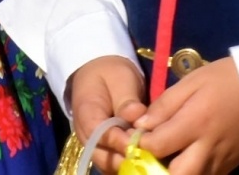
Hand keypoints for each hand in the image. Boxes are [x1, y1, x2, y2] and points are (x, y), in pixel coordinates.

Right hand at [69, 56, 147, 173]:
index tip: (141, 139)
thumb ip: (126, 99)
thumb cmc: (111, 74)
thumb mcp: (120, 78)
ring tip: (151, 154)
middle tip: (150, 149)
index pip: (99, 135)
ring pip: (110, 165)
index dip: (119, 140)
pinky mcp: (106, 151)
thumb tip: (136, 114)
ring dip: (130, 162)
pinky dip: (131, 163)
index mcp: (86, 114)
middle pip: (103, 157)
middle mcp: (86, 136)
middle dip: (127, 156)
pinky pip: (116, 163)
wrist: (100, 73)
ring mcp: (95, 146)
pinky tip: (149, 157)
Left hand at [134, 58, 238, 174]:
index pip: (157, 146)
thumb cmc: (227, 79)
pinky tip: (187, 160)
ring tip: (168, 158)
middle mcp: (207, 148)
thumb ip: (165, 105)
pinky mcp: (230, 167)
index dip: (142, 143)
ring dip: (174, 173)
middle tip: (152, 155)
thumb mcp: (192, 81)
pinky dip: (192, 173)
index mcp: (196, 122)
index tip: (140, 133)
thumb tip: (141, 126)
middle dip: (156, 169)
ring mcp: (220, 161)